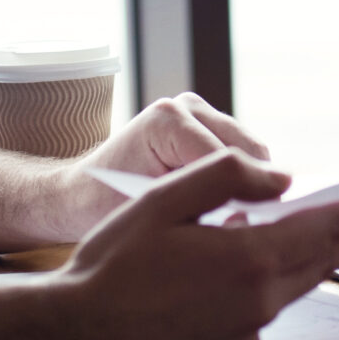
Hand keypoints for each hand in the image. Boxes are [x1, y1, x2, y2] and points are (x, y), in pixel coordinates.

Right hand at [50, 148, 338, 339]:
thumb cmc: (110, 267)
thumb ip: (227, 179)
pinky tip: (216, 285)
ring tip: (285, 236)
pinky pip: (254, 321)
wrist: (69, 339)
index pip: (328, 231)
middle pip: (319, 264)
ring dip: (293, 263)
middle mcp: (257, 306)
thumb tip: (280, 179)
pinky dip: (251, 297)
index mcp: (249, 260)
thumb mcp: (164, 201)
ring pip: (286, 291)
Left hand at [64, 93, 271, 230]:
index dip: (246, 197)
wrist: (82, 193)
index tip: (253, 233)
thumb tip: (246, 220)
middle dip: (256, 191)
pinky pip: (245, 156)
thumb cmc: (104, 208)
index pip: (225, 159)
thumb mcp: (148, 214)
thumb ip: (196, 209)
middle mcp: (186, 106)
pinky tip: (234, 208)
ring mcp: (200, 111)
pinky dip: (246, 181)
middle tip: (253, 231)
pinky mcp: (210, 125)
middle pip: (249, 150)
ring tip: (242, 221)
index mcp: (166, 120)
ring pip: (254, 152)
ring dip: (253, 185)